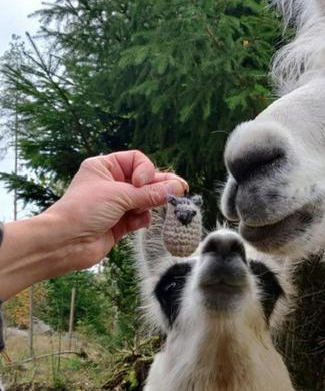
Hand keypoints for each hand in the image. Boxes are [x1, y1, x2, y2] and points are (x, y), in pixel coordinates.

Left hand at [44, 150, 187, 271]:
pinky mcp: (120, 223)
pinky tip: (138, 222)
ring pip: (145, 199)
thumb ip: (150, 193)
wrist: (63, 243)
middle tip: (180, 190)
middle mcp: (112, 183)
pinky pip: (140, 216)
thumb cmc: (84, 210)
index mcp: (105, 167)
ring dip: (150, 203)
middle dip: (159, 187)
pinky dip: (142, 218)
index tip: (142, 183)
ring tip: (159, 206)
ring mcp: (116, 204)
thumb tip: (178, 187)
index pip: (136, 160)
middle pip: (144, 181)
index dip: (145, 170)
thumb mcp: (119, 195)